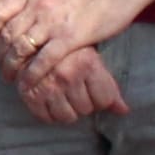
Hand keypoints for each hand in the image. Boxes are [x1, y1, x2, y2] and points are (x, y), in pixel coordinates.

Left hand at [0, 0, 130, 91]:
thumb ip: (37, 4)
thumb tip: (24, 20)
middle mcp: (37, 7)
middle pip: (7, 35)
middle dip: (0, 56)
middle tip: (2, 69)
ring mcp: (52, 23)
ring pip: (20, 49)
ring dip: (12, 68)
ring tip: (11, 80)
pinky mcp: (68, 38)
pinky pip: (42, 61)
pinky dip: (31, 75)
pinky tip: (28, 84)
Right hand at [13, 45, 127, 125]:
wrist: (35, 38)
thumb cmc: (68, 49)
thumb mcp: (92, 60)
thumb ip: (109, 87)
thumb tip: (124, 111)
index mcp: (87, 64)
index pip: (104, 100)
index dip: (101, 99)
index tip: (94, 92)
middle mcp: (68, 75)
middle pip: (86, 109)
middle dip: (84, 104)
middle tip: (77, 92)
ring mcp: (48, 85)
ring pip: (67, 116)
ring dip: (68, 111)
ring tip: (65, 99)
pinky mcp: (31, 93)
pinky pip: (45, 117)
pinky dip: (49, 115)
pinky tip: (52, 104)